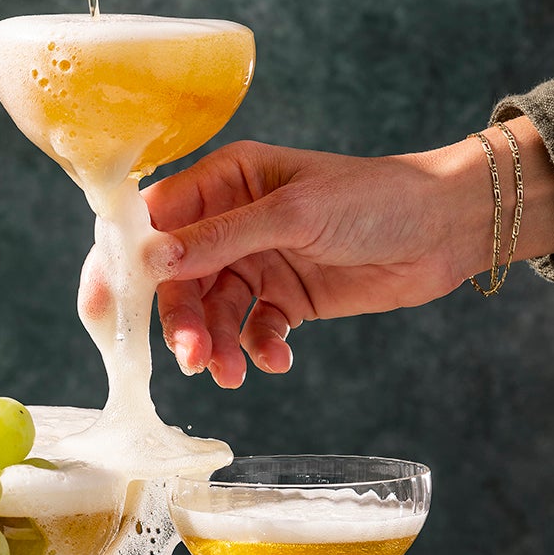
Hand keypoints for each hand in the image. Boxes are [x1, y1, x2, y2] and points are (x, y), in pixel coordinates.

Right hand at [144, 122, 553, 385]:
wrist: (447, 229)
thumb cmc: (375, 198)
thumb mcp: (294, 213)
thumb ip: (222, 238)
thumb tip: (152, 258)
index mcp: (224, 180)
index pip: (153, 220)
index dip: (125, 261)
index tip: (106, 307)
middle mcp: (231, 220)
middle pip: (177, 278)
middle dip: (179, 320)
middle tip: (190, 358)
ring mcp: (258, 261)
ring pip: (212, 312)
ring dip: (215, 344)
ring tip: (229, 374)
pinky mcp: (285, 298)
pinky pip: (252, 330)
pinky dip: (258, 349)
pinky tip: (276, 359)